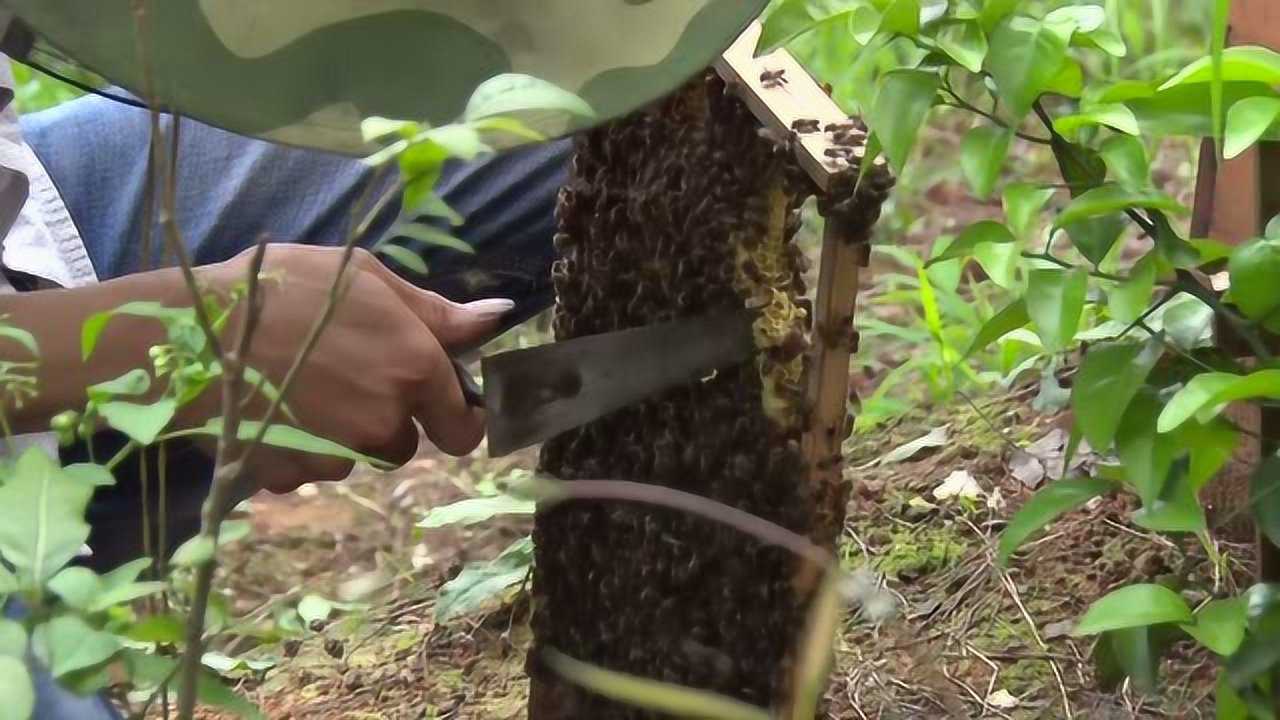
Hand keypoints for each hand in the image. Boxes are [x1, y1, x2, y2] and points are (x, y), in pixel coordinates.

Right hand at [201, 245, 510, 492]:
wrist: (187, 330)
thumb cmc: (281, 287)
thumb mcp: (365, 276)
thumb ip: (436, 311)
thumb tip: (497, 317)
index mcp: (414, 368)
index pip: (463, 426)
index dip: (451, 418)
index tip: (436, 407)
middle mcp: (385, 419)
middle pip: (402, 444)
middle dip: (384, 422)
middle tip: (342, 377)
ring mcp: (336, 454)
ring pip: (354, 457)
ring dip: (338, 435)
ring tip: (295, 385)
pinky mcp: (290, 478)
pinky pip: (307, 470)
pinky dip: (294, 448)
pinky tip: (268, 407)